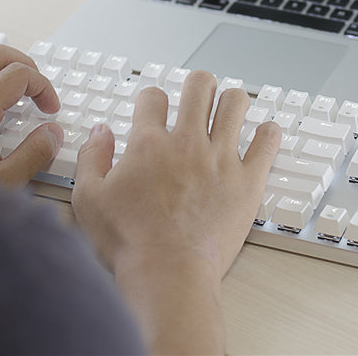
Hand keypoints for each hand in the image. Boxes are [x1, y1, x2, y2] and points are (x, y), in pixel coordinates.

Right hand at [71, 71, 279, 353]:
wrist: (168, 273)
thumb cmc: (129, 243)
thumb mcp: (88, 199)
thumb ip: (92, 158)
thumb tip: (101, 133)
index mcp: (149, 144)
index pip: (153, 97)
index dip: (152, 99)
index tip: (155, 110)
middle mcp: (188, 143)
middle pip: (200, 86)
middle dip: (198, 85)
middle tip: (199, 97)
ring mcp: (222, 159)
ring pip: (236, 103)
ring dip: (233, 102)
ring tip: (230, 113)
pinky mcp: (249, 180)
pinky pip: (269, 141)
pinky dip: (268, 134)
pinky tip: (262, 137)